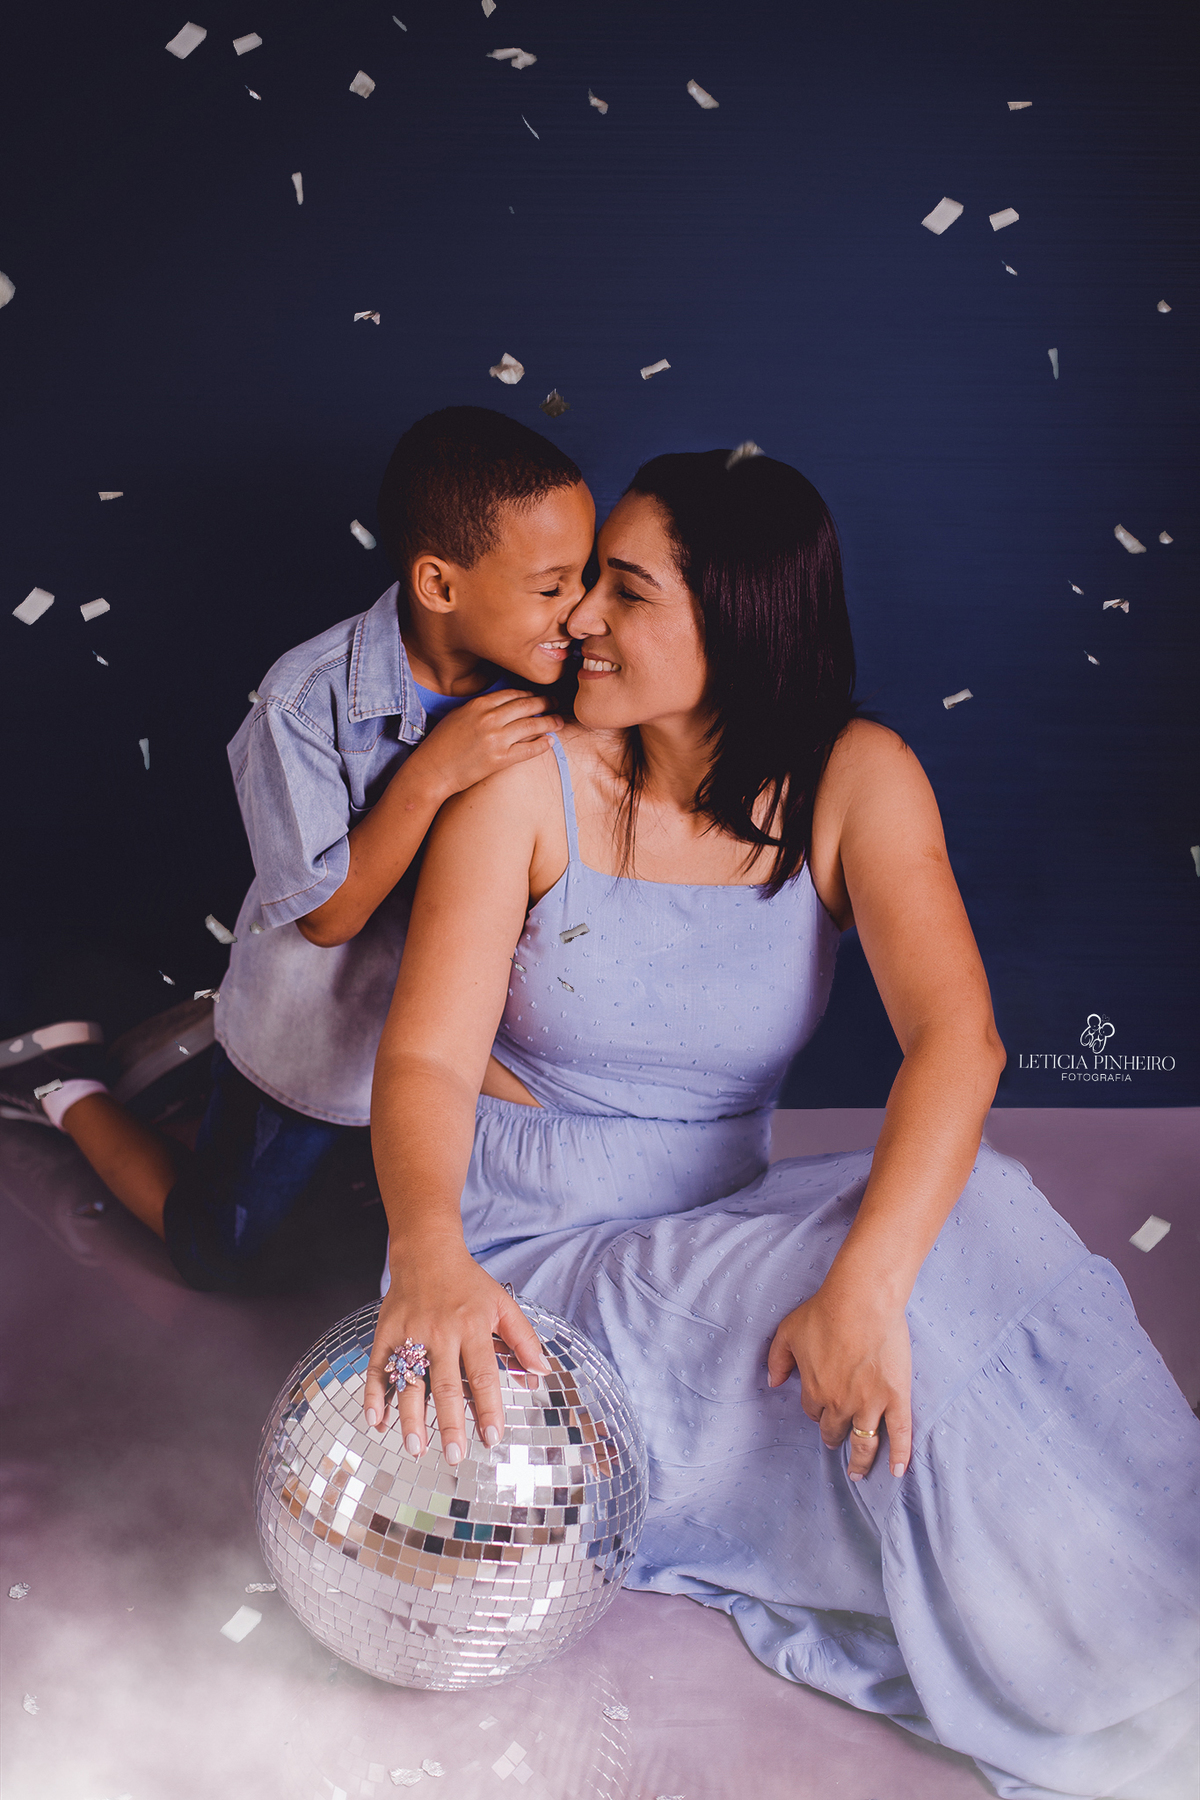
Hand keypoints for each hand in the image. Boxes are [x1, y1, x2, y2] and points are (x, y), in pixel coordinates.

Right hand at [362, 1241, 550, 1461]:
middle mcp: (441, 1333)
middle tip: (455, 1456)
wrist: (426, 1251)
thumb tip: (543, 1373)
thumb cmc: (469, 1283)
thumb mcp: (503, 1304)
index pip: (483, 1376)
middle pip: (446, 1385)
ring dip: (411, 1418)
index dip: (488, 1409)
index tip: (493, 1438)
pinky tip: (376, 1421)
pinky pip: (378, 1368)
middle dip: (451, 1424)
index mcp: (472, 1327)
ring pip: (410, 1382)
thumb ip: (523, 1340)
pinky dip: (374, 1395)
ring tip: (416, 1448)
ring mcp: (410, 1333)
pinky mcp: (386, 1332)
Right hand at [409, 690, 561, 800]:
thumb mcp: (458, 715)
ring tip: (559, 721)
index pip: (513, 694)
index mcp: (479, 704)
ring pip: (532, 725)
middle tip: (556, 704)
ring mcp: (496, 739)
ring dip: (549, 722)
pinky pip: (528, 749)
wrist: (432, 770)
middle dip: (545, 703)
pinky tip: (549, 742)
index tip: (539, 695)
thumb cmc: (441, 743)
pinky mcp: (499, 759)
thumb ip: (480, 708)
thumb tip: (502, 706)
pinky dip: (541, 745)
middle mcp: (490, 718)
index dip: (530, 694)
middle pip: (527, 705)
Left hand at [766, 1284, 912, 1480]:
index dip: (817, 1411)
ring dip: (861, 1460)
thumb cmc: (824, 1312)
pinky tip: (897, 1471)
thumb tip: (773, 1381)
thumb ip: (777, 1359)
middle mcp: (840, 1403)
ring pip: (864, 1441)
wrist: (860, 1301)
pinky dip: (899, 1455)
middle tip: (837, 1442)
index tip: (822, 1410)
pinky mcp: (896, 1397)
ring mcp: (870, 1403)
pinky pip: (899, 1433)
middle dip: (835, 1437)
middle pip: (836, 1429)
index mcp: (814, 1389)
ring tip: (859, 1472)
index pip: (813, 1411)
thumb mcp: (788, 1331)